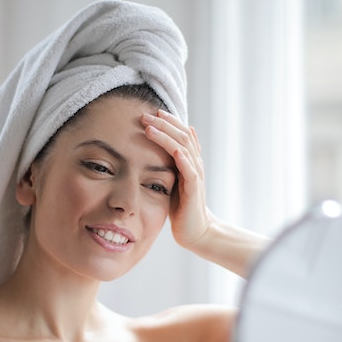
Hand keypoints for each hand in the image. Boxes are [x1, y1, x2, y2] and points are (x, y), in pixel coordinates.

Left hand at [141, 110, 211, 248]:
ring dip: (167, 136)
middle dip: (163, 124)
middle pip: (182, 136)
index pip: (181, 133)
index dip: (168, 121)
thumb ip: (170, 162)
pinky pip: (190, 171)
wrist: (194, 230)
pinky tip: (175, 151)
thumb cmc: (181, 206)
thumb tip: (167, 145)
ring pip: (184, 149)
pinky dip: (183, 159)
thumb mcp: (174, 179)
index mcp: (189, 160)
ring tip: (151, 127)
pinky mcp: (193, 191)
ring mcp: (195, 176)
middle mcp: (195, 164)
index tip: (151, 111)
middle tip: (145, 114)